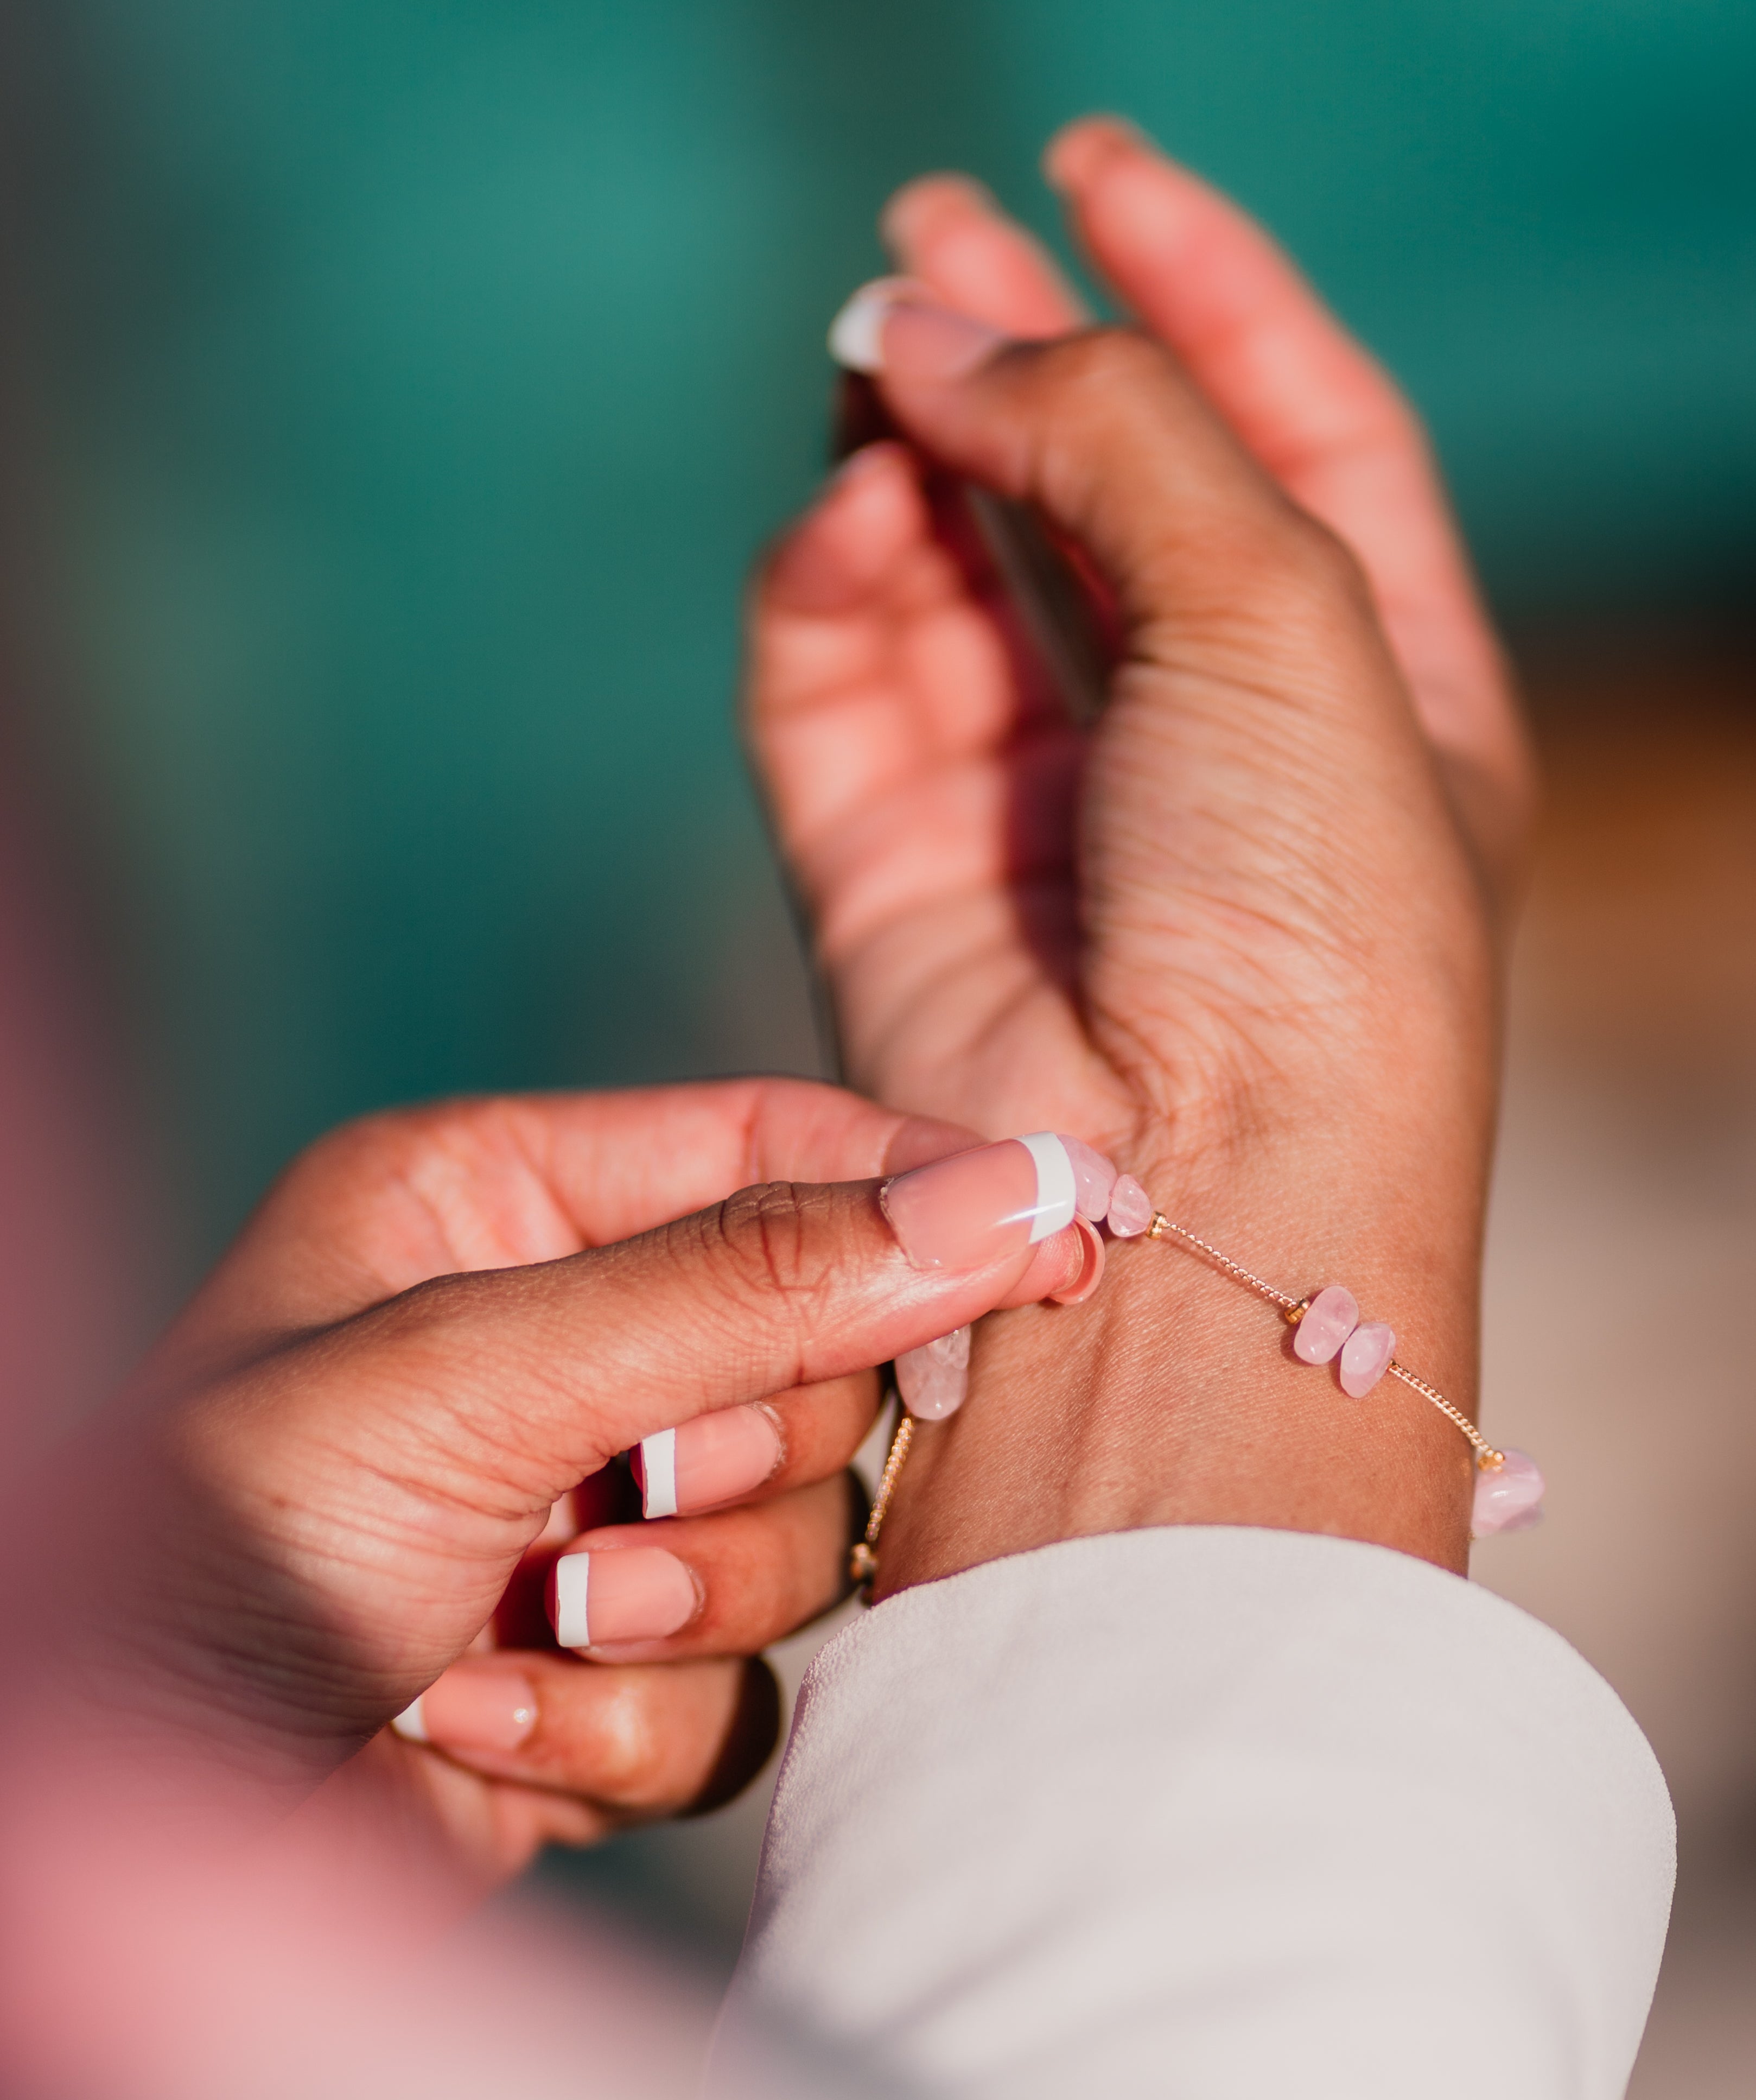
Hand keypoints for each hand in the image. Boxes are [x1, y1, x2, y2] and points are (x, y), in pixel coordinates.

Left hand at [29, 1083, 1090, 1887]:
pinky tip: (479, 1725)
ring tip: (525, 1624)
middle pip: (817, 1368)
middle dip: (735, 1462)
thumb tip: (1013, 1195)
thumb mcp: (472, 1374)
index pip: (777, 1150)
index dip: (927, 1193)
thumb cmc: (212, 1553)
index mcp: (489, 1213)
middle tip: (618, 1505)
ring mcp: (575, 1531)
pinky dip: (622, 1727)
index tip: (1080, 1226)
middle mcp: (543, 1355)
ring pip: (797, 1550)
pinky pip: (732, 1703)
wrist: (112, 1830)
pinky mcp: (590, 1693)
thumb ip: (750, 1285)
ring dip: (678, 1610)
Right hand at [750, 118, 1531, 1141]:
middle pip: (1103, 498)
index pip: (1294, 438)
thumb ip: (1124, 429)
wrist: (1188, 1202)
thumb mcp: (1287, 610)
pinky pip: (841, 694)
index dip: (1202, 290)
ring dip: (914, 450)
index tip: (1094, 170)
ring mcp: (1047, 826)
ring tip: (878, 341)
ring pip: (955, 584)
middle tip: (928, 237)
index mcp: (1375, 697)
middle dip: (1022, 355)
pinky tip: (848, 508)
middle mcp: (1209, 757)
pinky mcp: (900, 888)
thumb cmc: (1311, 925)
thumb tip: (942, 330)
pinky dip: (830, 591)